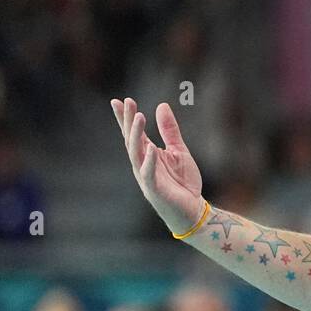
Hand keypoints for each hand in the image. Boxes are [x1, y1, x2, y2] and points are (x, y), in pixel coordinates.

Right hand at [111, 97, 204, 234]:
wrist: (192, 209)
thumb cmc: (183, 182)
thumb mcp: (178, 150)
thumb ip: (170, 130)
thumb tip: (162, 105)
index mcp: (147, 154)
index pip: (134, 133)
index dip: (125, 117)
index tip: (119, 100)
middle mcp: (142, 164)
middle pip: (131, 140)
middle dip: (128, 121)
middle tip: (126, 102)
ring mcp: (146, 176)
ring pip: (136, 153)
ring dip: (136, 135)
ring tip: (138, 116)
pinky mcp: (154, 189)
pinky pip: (149, 173)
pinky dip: (149, 161)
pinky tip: (151, 147)